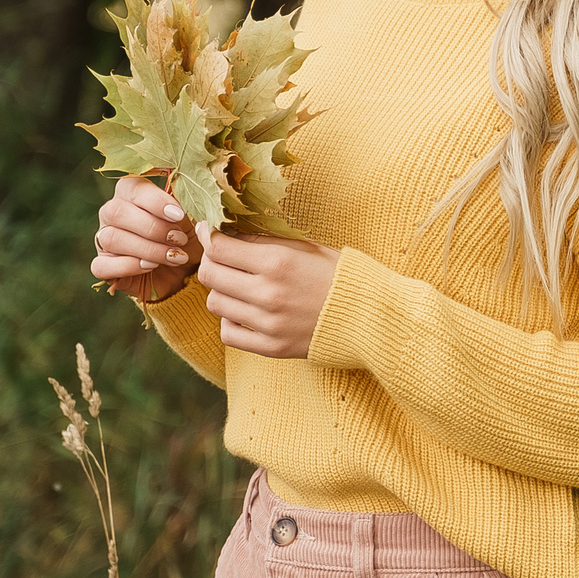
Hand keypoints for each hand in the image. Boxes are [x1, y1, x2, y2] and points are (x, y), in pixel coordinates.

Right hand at [92, 175, 198, 302]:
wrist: (184, 273)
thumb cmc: (186, 238)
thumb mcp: (191, 220)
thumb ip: (186, 205)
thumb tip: (189, 197)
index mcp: (130, 193)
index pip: (132, 187)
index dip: (155, 201)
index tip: (179, 215)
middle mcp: (111, 213)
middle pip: (117, 212)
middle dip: (153, 227)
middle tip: (179, 239)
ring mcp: (103, 239)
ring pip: (111, 238)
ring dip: (147, 249)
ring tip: (174, 256)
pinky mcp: (102, 266)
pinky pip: (102, 265)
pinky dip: (128, 266)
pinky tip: (150, 266)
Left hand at [197, 229, 339, 358]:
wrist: (370, 315)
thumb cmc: (339, 274)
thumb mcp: (305, 247)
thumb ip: (265, 241)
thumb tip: (227, 231)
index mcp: (278, 262)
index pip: (219, 247)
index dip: (208, 235)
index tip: (208, 231)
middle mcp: (268, 294)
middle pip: (210, 275)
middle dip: (209, 261)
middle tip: (219, 256)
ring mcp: (268, 323)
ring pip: (215, 304)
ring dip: (221, 290)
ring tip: (236, 284)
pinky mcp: (271, 347)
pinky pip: (228, 333)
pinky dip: (230, 320)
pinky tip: (244, 311)